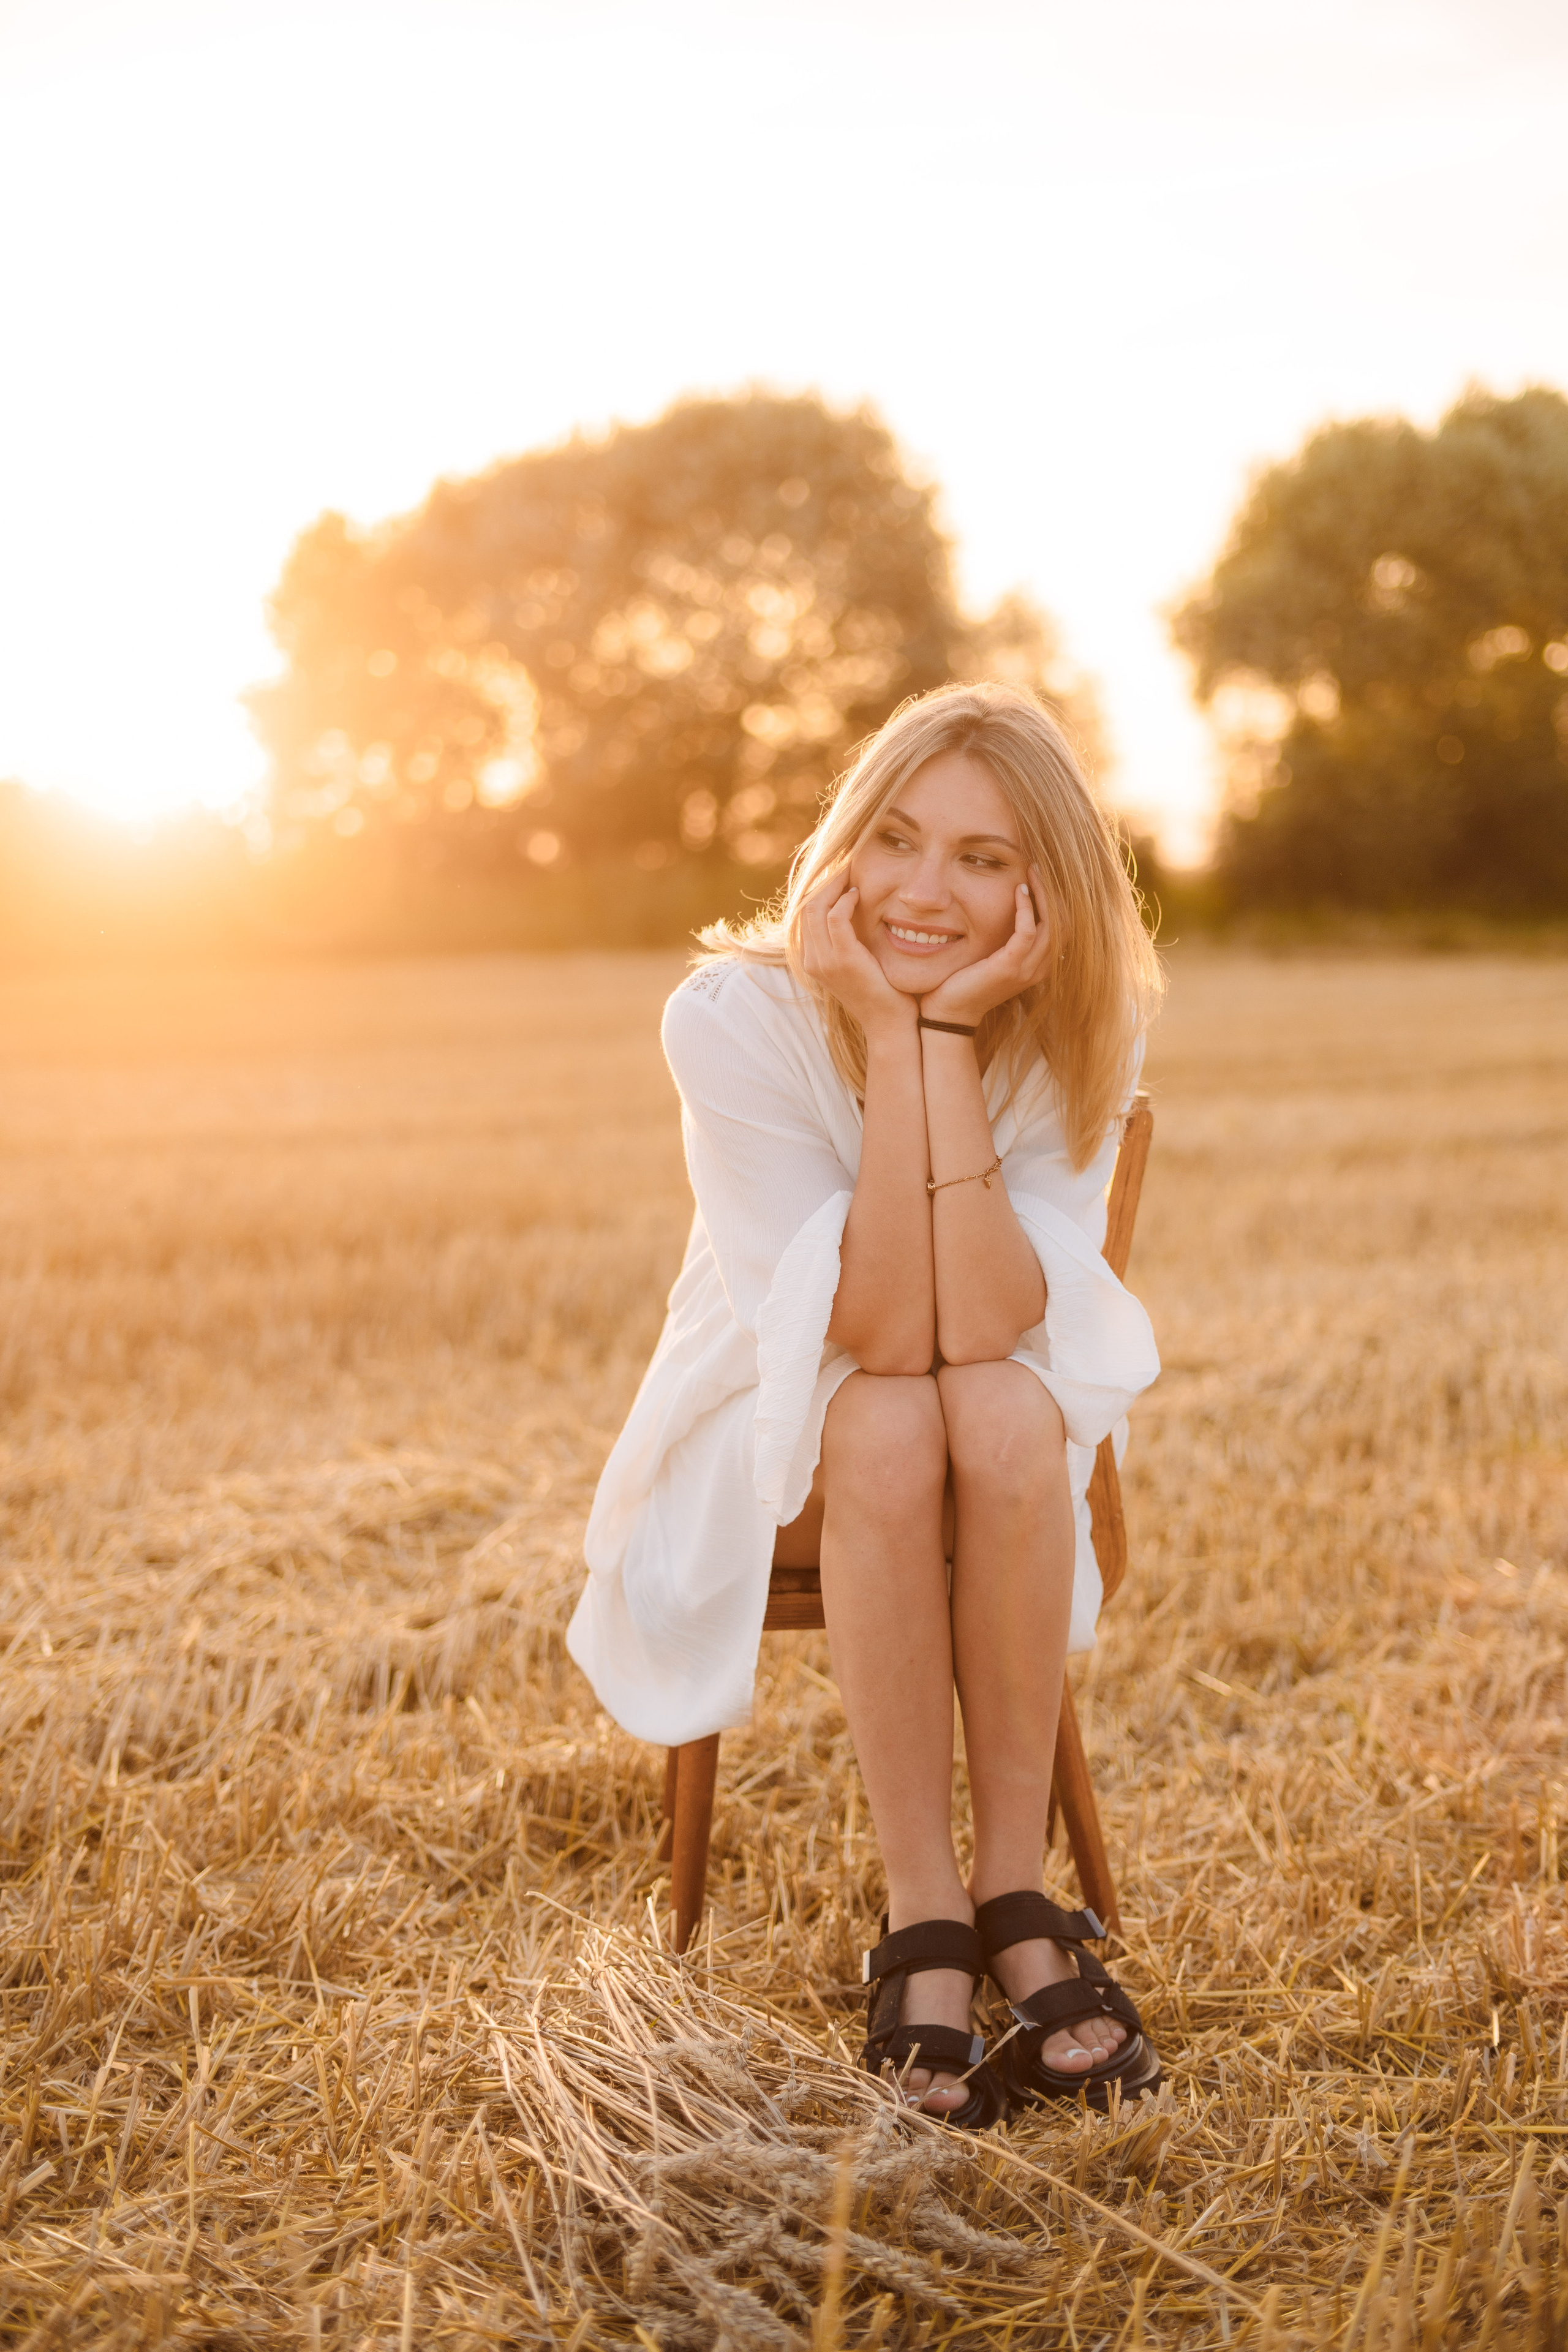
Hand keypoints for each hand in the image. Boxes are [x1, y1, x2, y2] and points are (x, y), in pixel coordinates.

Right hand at [800, 869, 915, 1040]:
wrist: (891, 1025)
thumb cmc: (883, 993)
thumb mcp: (861, 962)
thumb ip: (851, 938)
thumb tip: (855, 906)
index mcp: (813, 960)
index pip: (804, 913)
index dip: (820, 888)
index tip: (840, 871)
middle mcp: (812, 961)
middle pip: (805, 906)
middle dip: (825, 880)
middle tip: (845, 863)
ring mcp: (824, 962)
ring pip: (815, 908)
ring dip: (834, 885)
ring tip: (851, 872)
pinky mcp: (843, 961)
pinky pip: (835, 919)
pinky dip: (845, 902)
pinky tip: (859, 894)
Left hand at [919, 868, 1053, 1027]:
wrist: (949, 1014)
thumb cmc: (964, 983)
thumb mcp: (990, 959)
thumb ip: (1004, 940)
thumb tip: (1005, 911)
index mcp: (1037, 967)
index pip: (1062, 928)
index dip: (1056, 901)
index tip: (1039, 877)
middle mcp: (1039, 969)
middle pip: (1062, 923)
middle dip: (1052, 892)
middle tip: (1038, 868)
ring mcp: (1026, 970)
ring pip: (1051, 924)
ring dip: (1042, 894)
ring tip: (1031, 872)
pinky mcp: (1009, 967)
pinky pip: (1028, 931)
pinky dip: (1026, 908)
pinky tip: (1017, 890)